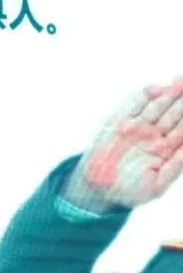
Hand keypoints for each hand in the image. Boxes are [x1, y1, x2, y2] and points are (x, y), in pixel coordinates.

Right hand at [62, 79, 182, 210]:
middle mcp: (155, 135)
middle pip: (175, 112)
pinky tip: (154, 88)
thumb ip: (175, 167)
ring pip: (157, 106)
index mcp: (168, 149)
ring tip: (179, 81)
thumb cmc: (129, 191)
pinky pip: (133, 106)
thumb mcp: (157, 186)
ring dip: (169, 93)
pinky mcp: (119, 123)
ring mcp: (138, 127)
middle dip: (182, 100)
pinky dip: (142, 97)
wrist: (98, 190)